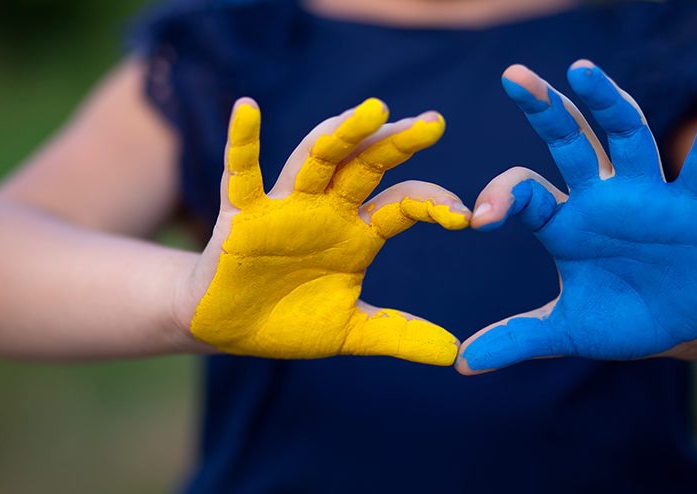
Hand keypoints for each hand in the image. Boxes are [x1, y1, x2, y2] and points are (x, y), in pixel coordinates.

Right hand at [181, 98, 468, 364]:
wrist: (230, 330)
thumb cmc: (291, 320)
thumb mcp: (351, 332)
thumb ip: (398, 335)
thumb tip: (454, 353)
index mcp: (358, 232)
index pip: (403, 204)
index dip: (434, 205)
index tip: (466, 218)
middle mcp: (328, 209)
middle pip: (367, 165)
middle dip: (398, 143)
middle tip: (433, 123)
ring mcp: (286, 206)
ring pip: (316, 158)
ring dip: (343, 133)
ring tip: (374, 109)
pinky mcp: (242, 214)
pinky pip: (242, 173)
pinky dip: (243, 142)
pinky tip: (247, 109)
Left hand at [456, 61, 696, 373]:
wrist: (681, 326)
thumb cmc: (621, 318)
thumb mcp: (565, 332)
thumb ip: (516, 340)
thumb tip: (460, 365)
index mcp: (563, 224)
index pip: (526, 194)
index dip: (502, 198)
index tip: (480, 217)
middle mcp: (599, 198)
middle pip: (569, 142)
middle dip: (545, 111)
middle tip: (515, 76)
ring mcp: (646, 196)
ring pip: (627, 137)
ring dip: (607, 104)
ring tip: (581, 70)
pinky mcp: (692, 206)